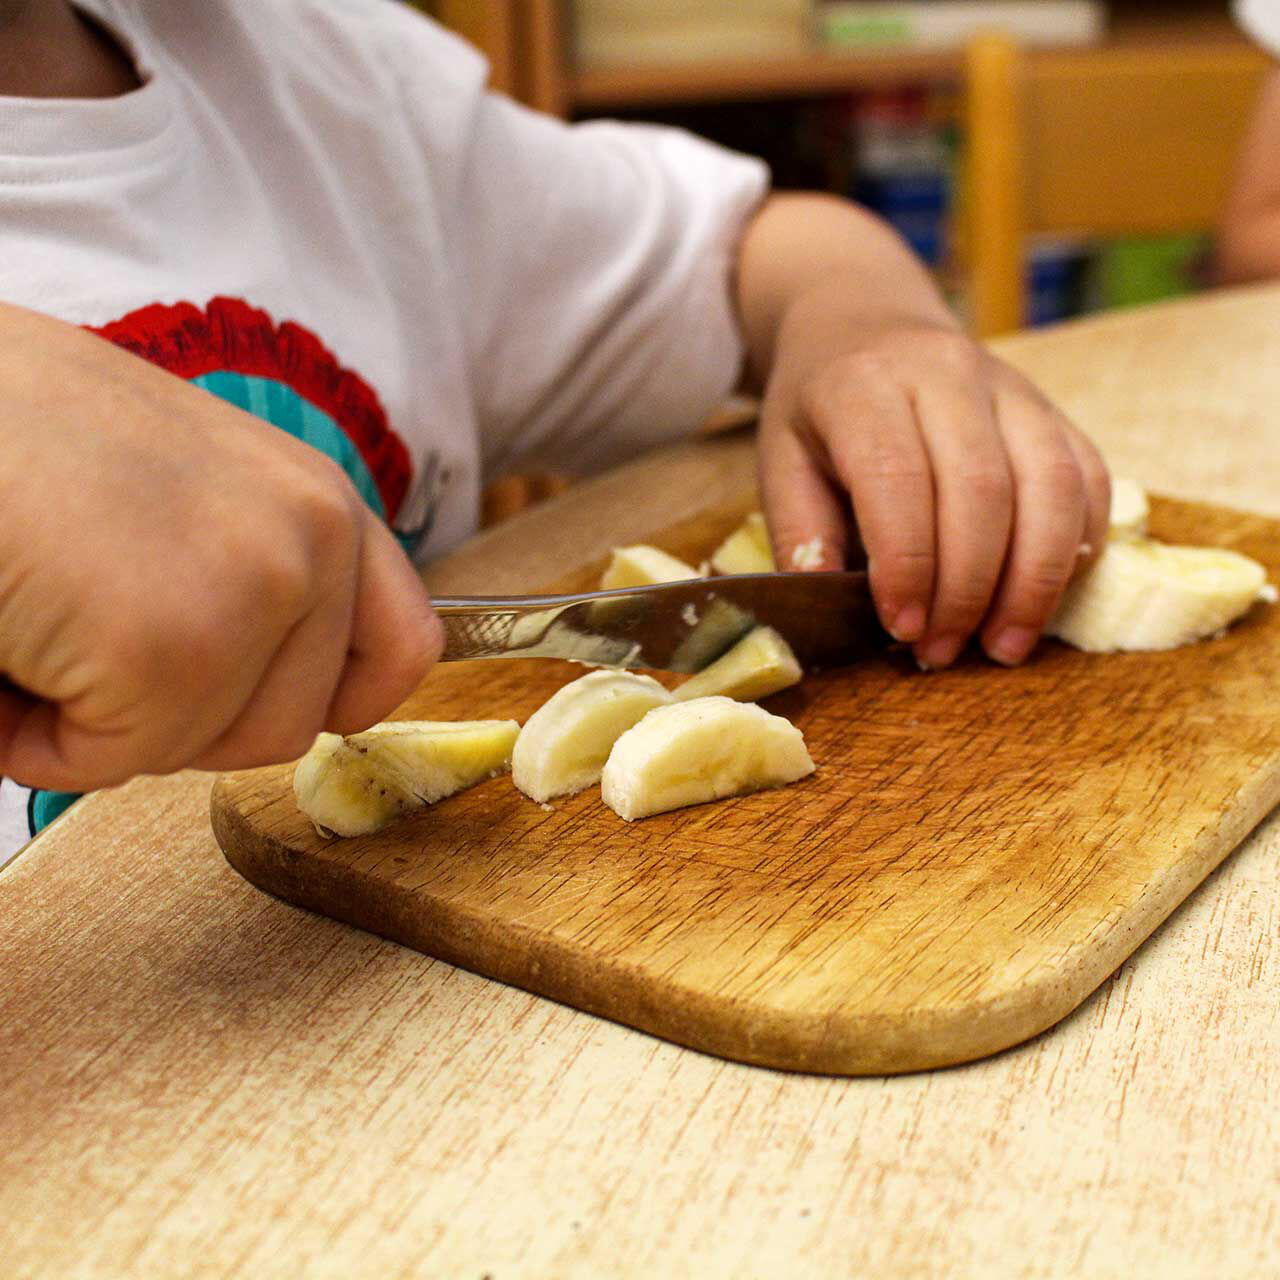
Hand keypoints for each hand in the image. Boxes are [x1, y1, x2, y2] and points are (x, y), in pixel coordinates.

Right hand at [0, 304, 441, 790]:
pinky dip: (36, 734)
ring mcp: (253, 592)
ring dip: (106, 721)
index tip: (261, 700)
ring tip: (43, 615)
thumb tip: (300, 687)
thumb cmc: (17, 435)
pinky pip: (111, 760)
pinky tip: (6, 641)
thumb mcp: (182, 491)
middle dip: (182, 715)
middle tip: (91, 629)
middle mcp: (311, 538)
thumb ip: (253, 570)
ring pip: (203, 751)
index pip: (405, 646)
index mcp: (317, 499)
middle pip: (291, 727)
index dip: (336, 698)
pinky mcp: (171, 648)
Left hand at [757, 300, 1109, 668]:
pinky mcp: (1054, 410)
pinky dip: (1074, 549)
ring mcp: (1013, 388)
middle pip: (982, 489)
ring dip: (1033, 582)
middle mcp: (948, 375)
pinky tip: (1042, 600)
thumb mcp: (780, 460)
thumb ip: (801, 530)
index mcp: (865, 386)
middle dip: (968, 588)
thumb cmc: (818, 409)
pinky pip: (1089, 479)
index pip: (898, 478)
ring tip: (1004, 646)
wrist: (865, 323)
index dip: (908, 564)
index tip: (903, 628)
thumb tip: (827, 596)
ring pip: (1050, 486)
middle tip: (945, 652)